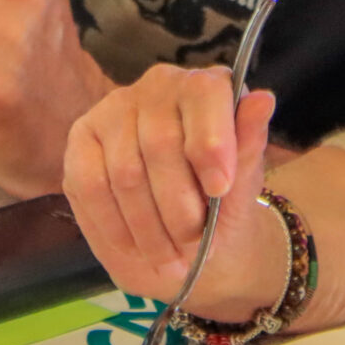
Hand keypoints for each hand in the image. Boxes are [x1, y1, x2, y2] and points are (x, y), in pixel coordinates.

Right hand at [64, 64, 283, 319]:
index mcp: (205, 86)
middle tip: (194, 246)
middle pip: (160, 142)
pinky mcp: (81, 140)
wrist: (188, 240)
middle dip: (179, 206)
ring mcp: (114, 110)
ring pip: (125, 171)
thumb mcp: (244, 186)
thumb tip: (263, 99)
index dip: (211, 142)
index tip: (220, 189)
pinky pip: (90, 184)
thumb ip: (250, 145)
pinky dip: (115, 225)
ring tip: (170, 259)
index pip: (203, 95)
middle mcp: (157, 86)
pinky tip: (135, 247)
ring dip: (149, 226)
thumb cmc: (221, 205)